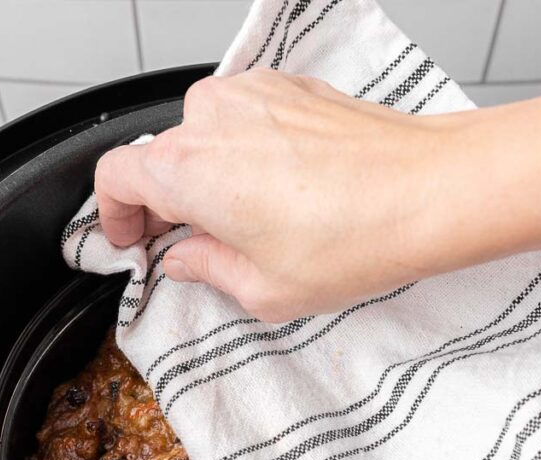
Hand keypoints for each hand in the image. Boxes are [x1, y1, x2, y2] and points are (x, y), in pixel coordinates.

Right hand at [95, 68, 447, 320]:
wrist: (428, 192)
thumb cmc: (354, 238)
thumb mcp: (262, 289)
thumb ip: (206, 270)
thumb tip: (186, 259)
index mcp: (187, 170)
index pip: (115, 176)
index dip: (113, 214)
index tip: (130, 239)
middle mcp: (211, 119)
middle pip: (161, 157)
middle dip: (166, 202)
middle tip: (191, 244)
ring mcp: (253, 94)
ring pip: (204, 135)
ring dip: (209, 175)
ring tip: (246, 222)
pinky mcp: (290, 88)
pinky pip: (245, 120)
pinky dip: (245, 152)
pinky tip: (279, 192)